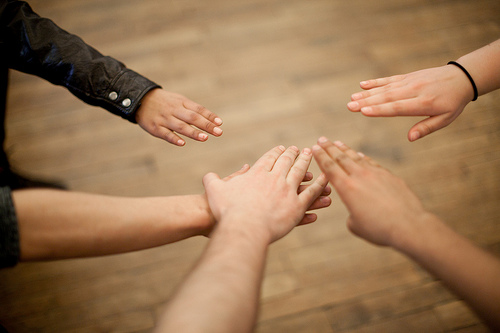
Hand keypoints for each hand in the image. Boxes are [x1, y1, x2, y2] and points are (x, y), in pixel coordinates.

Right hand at [136, 89, 222, 145]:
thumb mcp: (179, 101)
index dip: (209, 116)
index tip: (219, 123)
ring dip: (193, 132)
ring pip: (180, 126)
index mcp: (182, 102)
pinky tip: (182, 143)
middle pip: (192, 117)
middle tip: (218, 132)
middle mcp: (174, 110)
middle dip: (206, 125)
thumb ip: (194, 110)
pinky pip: (166, 134)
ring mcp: (165, 119)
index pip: (198, 109)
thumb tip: (213, 121)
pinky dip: (174, 138)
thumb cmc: (166, 102)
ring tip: (205, 138)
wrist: (141, 99)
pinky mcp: (156, 128)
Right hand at [203, 146, 330, 242]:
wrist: (241, 228)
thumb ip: (212, 180)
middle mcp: (274, 178)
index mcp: (256, 173)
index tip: (282, 148)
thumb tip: (210, 176)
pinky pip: (310, 194)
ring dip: (306, 163)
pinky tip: (326, 180)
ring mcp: (286, 191)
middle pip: (286, 162)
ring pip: (300, 173)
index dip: (276, 153)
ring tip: (312, 157)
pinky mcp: (295, 207)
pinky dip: (319, 186)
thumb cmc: (225, 211)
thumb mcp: (214, 191)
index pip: (268, 159)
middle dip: (293, 154)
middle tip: (299, 149)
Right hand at [312, 137, 428, 246]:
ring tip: (337, 143)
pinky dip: (363, 158)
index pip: (329, 167)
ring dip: (344, 149)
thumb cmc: (379, 229)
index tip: (314, 147)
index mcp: (346, 188)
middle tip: (321, 139)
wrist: (408, 225)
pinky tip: (359, 155)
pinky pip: (371, 163)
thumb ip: (351, 214)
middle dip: (329, 147)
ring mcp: (375, 174)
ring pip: (356, 157)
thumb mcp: (355, 225)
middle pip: (340, 158)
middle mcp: (359, 176)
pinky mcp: (389, 176)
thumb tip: (356, 209)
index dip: (320, 156)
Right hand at [347, 65, 472, 140]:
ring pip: (385, 88)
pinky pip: (389, 79)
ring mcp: (409, 82)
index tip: (364, 111)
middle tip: (350, 106)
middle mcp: (414, 91)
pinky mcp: (407, 76)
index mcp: (423, 103)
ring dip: (367, 93)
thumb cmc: (453, 102)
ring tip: (352, 98)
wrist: (461, 77)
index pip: (397, 107)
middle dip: (366, 102)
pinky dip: (375, 82)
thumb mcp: (446, 118)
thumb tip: (410, 138)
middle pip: (386, 97)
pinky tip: (362, 85)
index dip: (380, 109)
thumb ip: (426, 128)